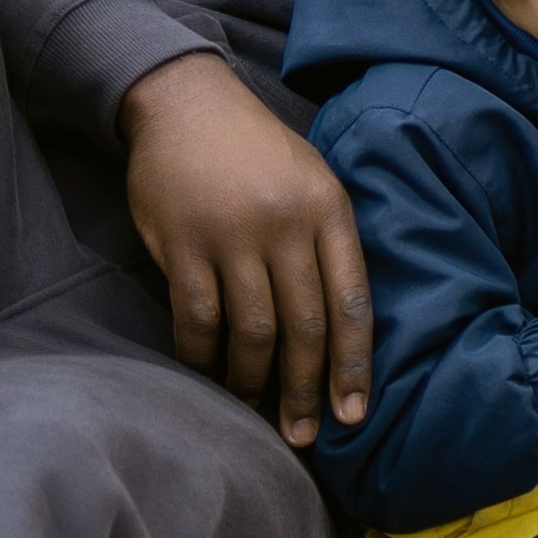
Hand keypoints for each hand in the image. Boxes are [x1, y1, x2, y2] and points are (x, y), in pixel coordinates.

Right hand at [119, 52, 373, 442]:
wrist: (187, 101)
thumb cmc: (258, 149)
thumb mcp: (313, 177)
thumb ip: (330, 242)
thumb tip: (343, 330)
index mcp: (328, 207)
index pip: (351, 300)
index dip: (354, 364)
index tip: (354, 413)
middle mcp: (285, 223)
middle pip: (304, 326)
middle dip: (306, 390)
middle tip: (303, 436)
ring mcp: (232, 234)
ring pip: (252, 332)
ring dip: (254, 383)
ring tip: (255, 413)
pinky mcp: (183, 244)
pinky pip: (196, 320)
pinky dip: (203, 359)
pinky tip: (208, 378)